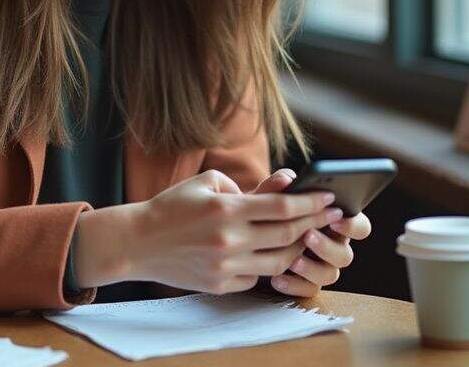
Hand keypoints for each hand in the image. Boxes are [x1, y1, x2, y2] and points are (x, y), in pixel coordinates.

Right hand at [73, 169, 342, 294]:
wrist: (138, 242)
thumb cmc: (172, 207)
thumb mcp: (205, 183)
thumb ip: (244, 185)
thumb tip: (282, 185)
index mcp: (227, 208)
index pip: (283, 207)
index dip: (311, 202)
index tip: (329, 198)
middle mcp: (230, 239)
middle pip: (288, 234)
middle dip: (314, 223)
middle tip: (331, 216)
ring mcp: (226, 266)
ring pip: (280, 261)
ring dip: (298, 248)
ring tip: (307, 236)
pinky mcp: (221, 284)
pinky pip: (257, 276)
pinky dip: (268, 265)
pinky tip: (272, 254)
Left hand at [249, 169, 371, 297]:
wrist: (245, 235)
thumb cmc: (265, 212)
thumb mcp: (267, 197)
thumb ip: (277, 187)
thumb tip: (287, 179)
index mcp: (334, 223)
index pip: (360, 226)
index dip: (353, 225)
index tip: (336, 217)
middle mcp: (333, 246)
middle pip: (346, 255)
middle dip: (328, 247)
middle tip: (308, 236)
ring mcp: (321, 266)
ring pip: (331, 275)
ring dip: (312, 268)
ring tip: (292, 260)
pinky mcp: (305, 283)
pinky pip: (308, 291)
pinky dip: (294, 285)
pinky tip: (277, 279)